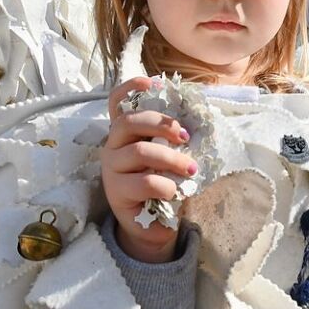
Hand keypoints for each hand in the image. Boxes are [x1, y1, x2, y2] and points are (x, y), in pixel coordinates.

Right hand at [99, 77, 195, 263]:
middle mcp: (113, 146)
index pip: (116, 103)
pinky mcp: (117, 192)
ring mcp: (111, 169)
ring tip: (190, 170)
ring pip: (140, 151)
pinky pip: (145, 181)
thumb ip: (172, 139)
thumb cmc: (162, 184)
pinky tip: (174, 192)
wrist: (152, 225)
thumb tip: (197, 121)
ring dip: (171, 158)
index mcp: (125, 133)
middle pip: (129, 122)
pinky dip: (166, 185)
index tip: (152, 83)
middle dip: (161, 124)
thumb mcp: (167, 157)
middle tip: (185, 136)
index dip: (130, 88)